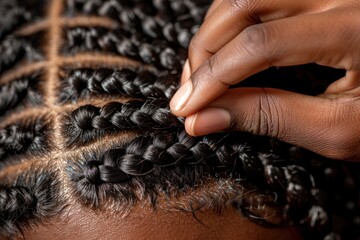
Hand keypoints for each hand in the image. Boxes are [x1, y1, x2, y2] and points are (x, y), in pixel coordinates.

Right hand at [169, 0, 359, 160]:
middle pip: (245, 5)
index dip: (215, 77)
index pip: (261, 43)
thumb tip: (205, 118)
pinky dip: (230, 21)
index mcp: (356, 29)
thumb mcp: (336, 129)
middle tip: (188, 92)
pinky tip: (223, 48)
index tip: (188, 108)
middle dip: (204, 52)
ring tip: (200, 73)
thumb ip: (269, 117)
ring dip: (212, 32)